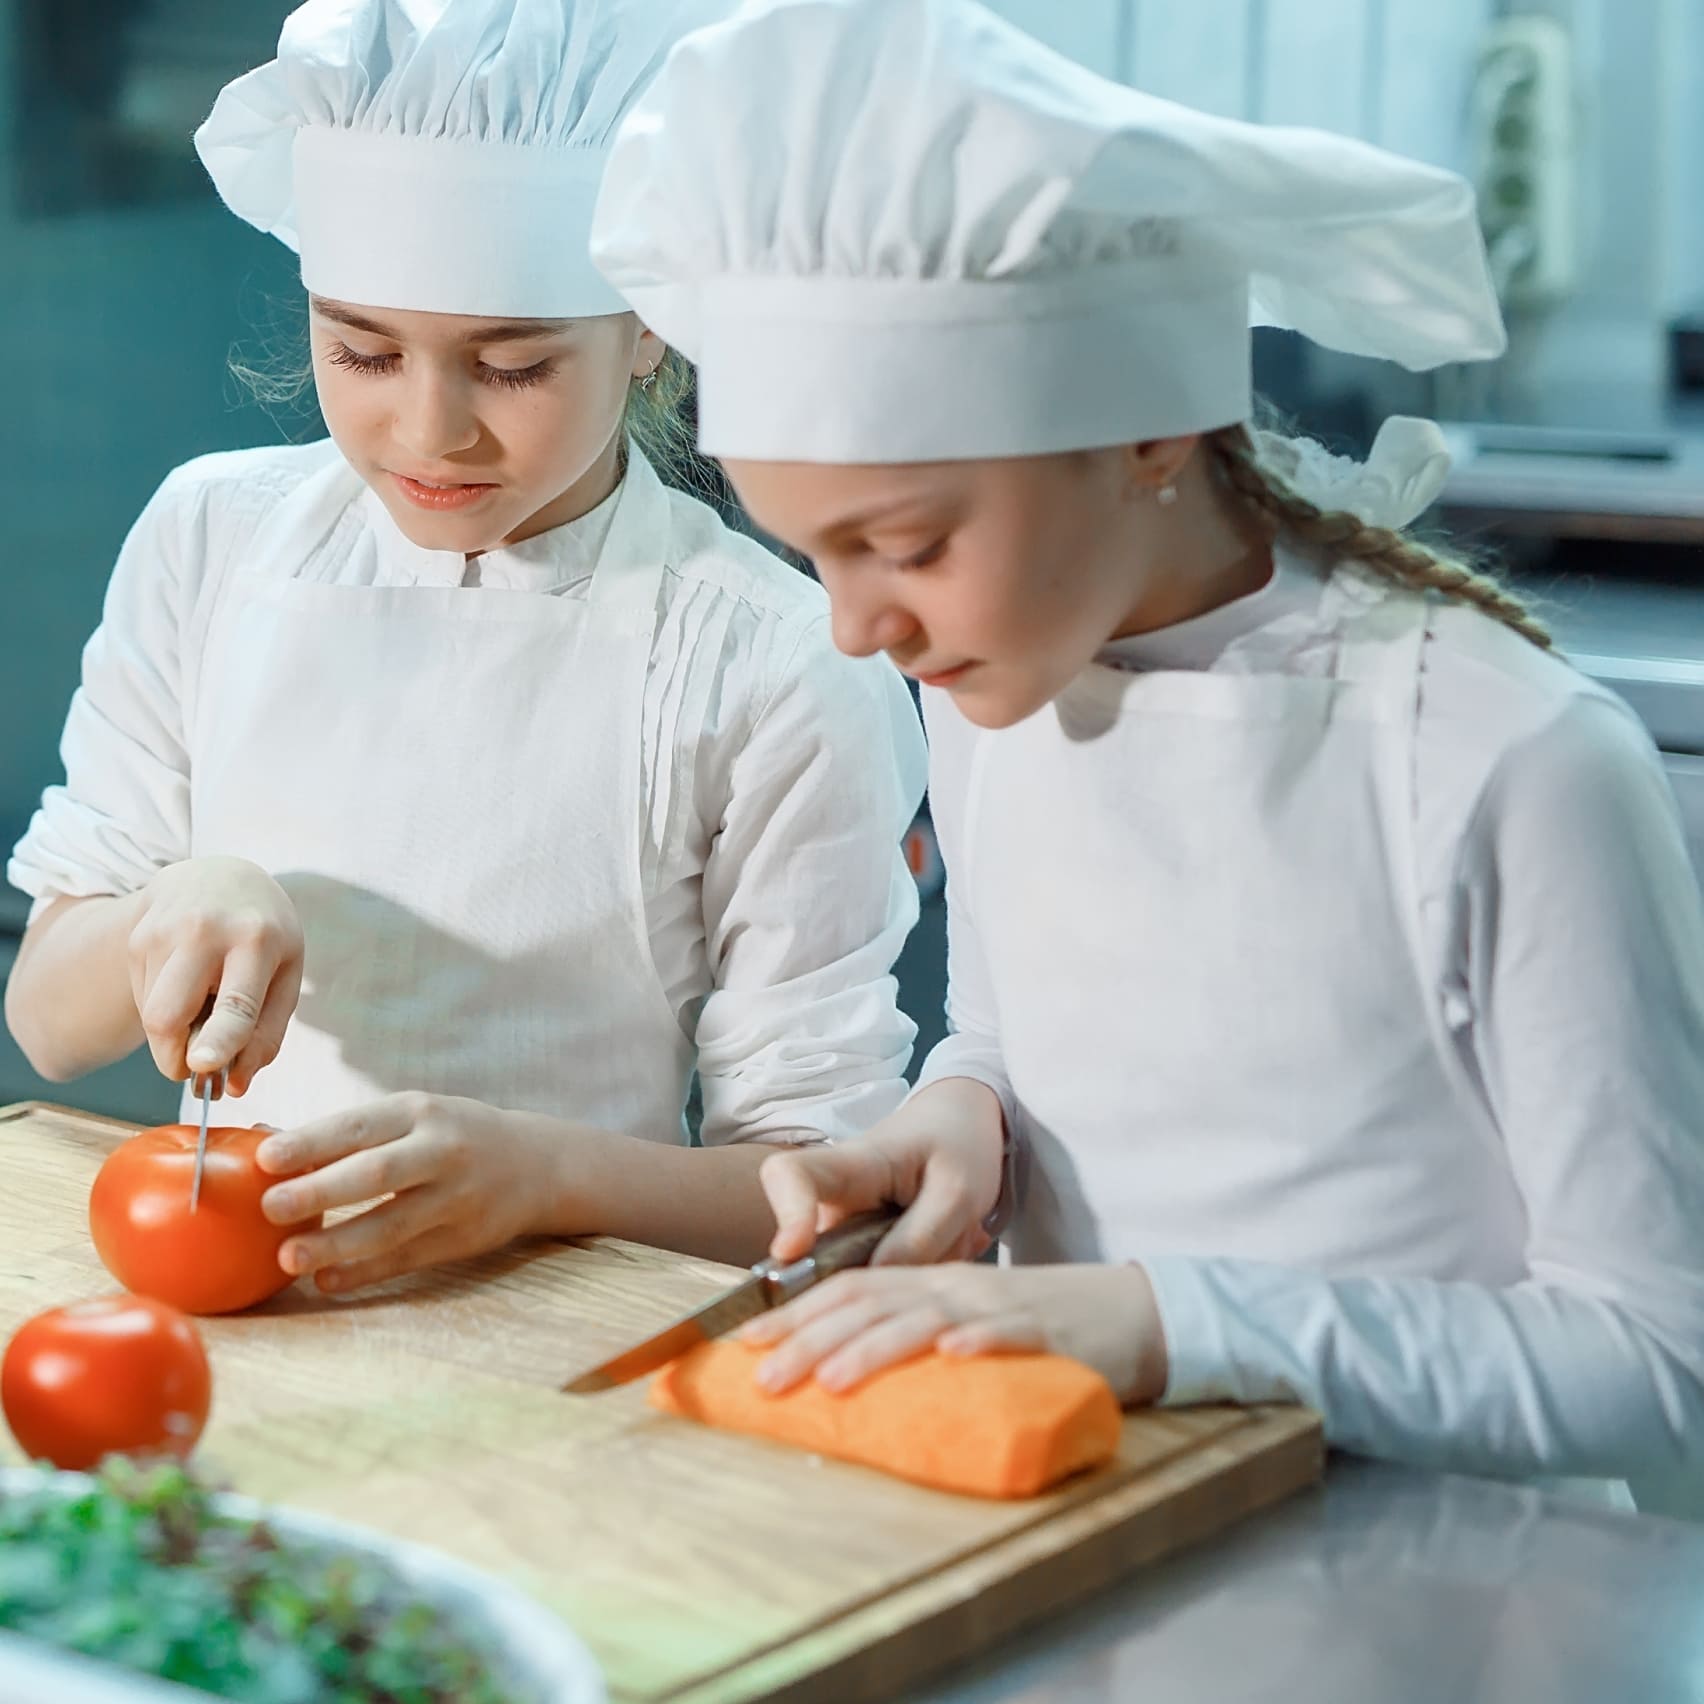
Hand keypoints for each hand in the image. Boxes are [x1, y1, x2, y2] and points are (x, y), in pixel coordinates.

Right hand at [127, 856, 303, 1092]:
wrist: (219, 875)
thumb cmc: (263, 935)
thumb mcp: (286, 974)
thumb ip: (266, 1035)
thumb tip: (234, 1086)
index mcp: (256, 939)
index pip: (236, 1001)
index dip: (218, 1040)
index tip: (200, 1066)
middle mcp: (204, 931)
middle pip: (168, 1013)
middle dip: (174, 1056)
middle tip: (194, 1066)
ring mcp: (162, 931)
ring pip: (151, 1014)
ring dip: (173, 1033)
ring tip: (203, 1002)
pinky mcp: (135, 937)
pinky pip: (143, 1000)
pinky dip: (163, 1009)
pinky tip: (186, 983)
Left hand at [254, 1093, 564, 1291]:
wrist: (536, 1164)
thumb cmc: (452, 1134)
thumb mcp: (412, 1116)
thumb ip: (347, 1133)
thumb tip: (259, 1141)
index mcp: (419, 1111)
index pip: (359, 1126)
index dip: (312, 1142)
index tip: (265, 1158)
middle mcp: (441, 1151)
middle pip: (376, 1174)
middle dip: (321, 1191)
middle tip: (269, 1208)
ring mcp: (456, 1197)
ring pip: (391, 1225)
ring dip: (337, 1243)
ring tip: (289, 1258)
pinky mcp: (464, 1238)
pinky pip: (407, 1259)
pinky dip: (365, 1272)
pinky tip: (327, 1281)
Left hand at [740, 1262, 1169, 1404]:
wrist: (1127, 1310)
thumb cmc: (1036, 1327)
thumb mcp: (963, 1322)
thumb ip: (911, 1336)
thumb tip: (838, 1374)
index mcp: (931, 1283)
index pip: (853, 1288)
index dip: (799, 1314)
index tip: (747, 1346)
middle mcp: (955, 1288)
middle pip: (874, 1304)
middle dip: (815, 1339)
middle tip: (766, 1377)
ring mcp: (999, 1308)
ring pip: (929, 1319)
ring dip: (877, 1347)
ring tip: (834, 1379)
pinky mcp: (1048, 1332)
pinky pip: (1010, 1333)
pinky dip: (980, 1342)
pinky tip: (952, 1356)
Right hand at [759, 1077, 1005, 1265]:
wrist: (960, 1127)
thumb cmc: (956, 1145)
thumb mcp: (958, 1191)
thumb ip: (922, 1237)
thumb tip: (875, 1282)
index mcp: (852, 1163)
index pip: (789, 1175)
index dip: (785, 1212)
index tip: (793, 1251)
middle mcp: (835, 1198)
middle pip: (813, 1249)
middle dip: (875, 1273)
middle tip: (945, 1243)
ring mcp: (845, 1226)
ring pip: (857, 1273)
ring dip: (913, 1266)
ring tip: (957, 1231)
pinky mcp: (861, 1248)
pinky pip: (880, 1277)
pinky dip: (920, 1267)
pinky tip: (952, 1238)